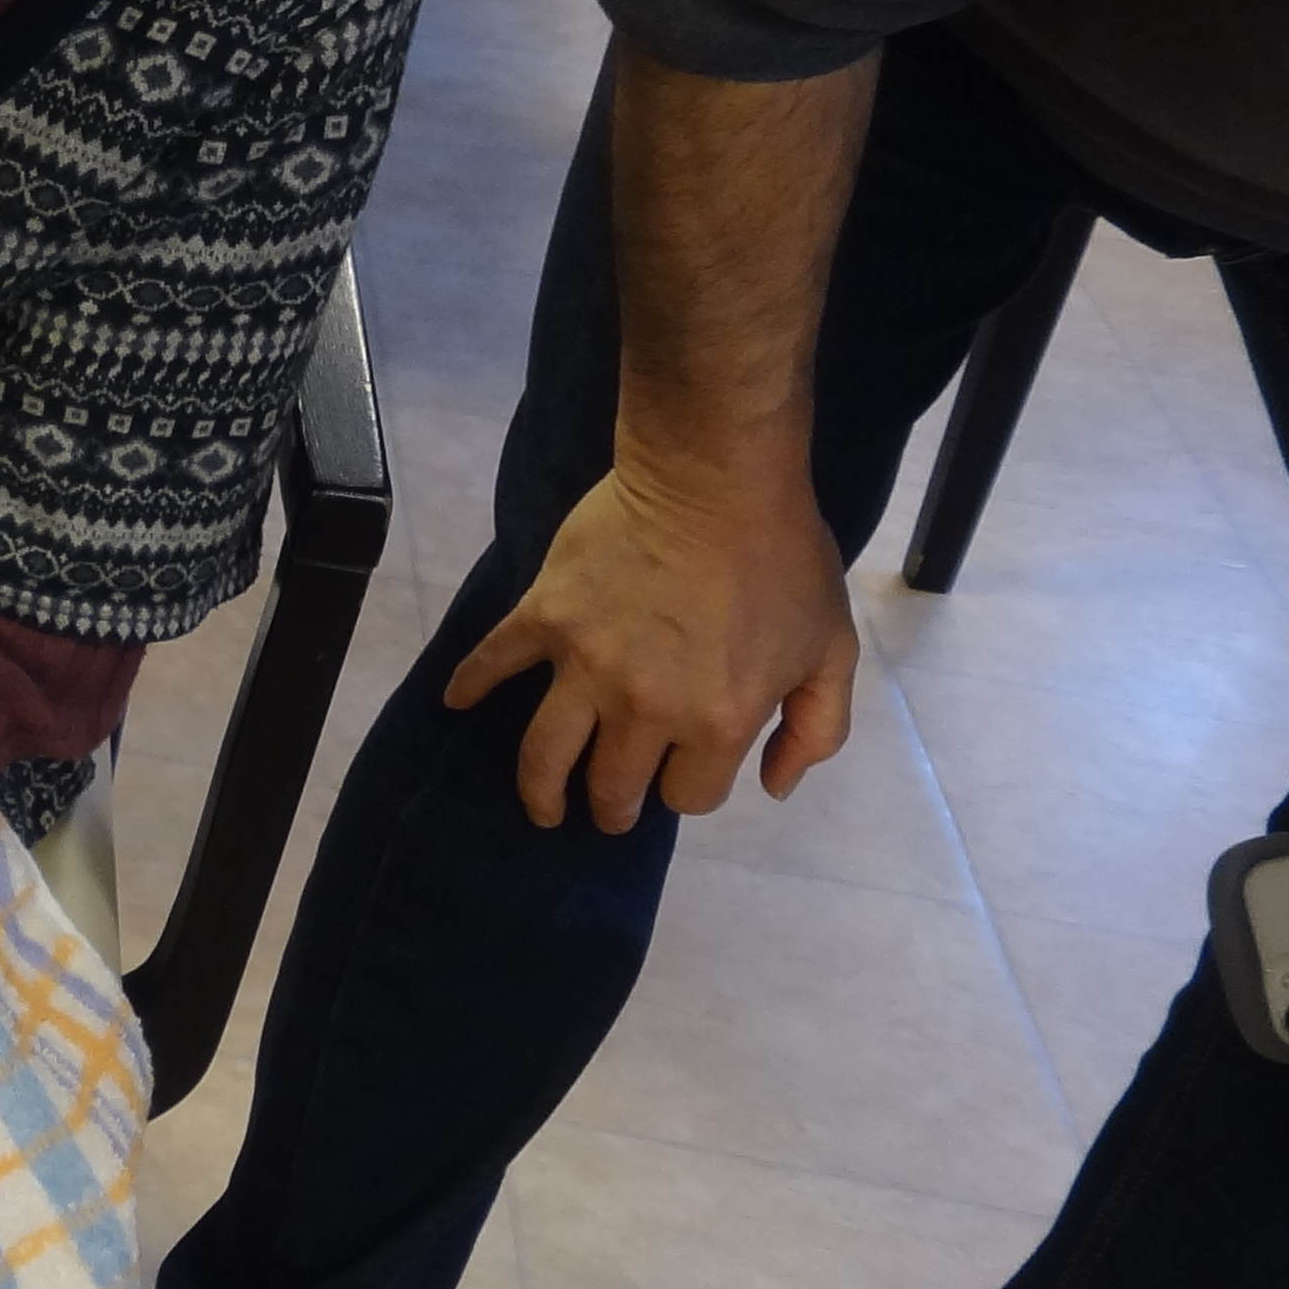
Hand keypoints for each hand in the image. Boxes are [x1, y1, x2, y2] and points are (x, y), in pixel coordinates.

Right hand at [445, 446, 856, 832]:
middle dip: (612, 808)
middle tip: (608, 808)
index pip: (690, 795)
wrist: (717, 480)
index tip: (687, 771)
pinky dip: (470, 684)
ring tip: (543, 804)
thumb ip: (815, 729)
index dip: (690, 789)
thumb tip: (773, 788)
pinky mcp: (544, 619)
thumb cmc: (783, 561)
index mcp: (716, 721)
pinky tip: (457, 702)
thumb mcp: (831, 650)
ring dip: (540, 790)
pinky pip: (494, 661)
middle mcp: (643, 708)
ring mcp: (585, 665)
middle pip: (612, 787)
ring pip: (544, 752)